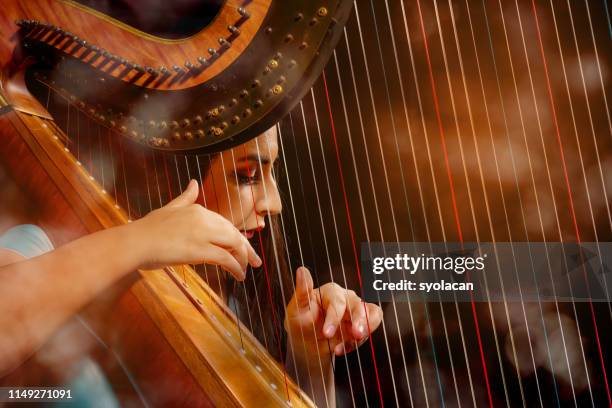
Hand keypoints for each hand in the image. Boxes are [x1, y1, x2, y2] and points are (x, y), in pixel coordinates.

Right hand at [129, 179, 260, 279]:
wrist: (134, 243)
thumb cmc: (147, 230)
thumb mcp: (169, 208)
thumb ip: (185, 197)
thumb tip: (194, 183)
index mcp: (198, 209)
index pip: (225, 224)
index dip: (236, 237)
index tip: (243, 248)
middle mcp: (203, 218)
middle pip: (234, 233)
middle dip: (247, 248)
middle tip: (255, 261)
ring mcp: (202, 233)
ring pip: (234, 244)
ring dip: (243, 259)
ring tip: (246, 271)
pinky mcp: (199, 249)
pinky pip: (226, 258)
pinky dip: (236, 267)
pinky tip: (239, 275)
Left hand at [284, 267, 382, 356]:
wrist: (306, 342)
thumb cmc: (300, 322)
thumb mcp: (296, 310)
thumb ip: (302, 291)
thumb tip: (302, 270)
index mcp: (330, 291)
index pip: (337, 301)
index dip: (334, 317)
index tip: (327, 333)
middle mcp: (345, 298)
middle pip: (358, 304)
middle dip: (358, 320)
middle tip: (354, 335)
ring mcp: (355, 311)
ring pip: (372, 313)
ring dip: (368, 326)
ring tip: (356, 339)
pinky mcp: (362, 324)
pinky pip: (371, 328)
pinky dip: (360, 341)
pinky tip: (342, 349)